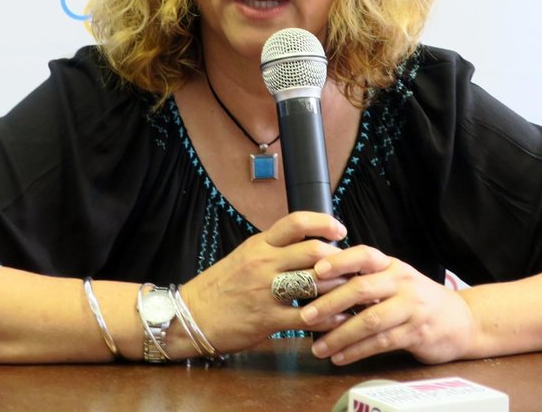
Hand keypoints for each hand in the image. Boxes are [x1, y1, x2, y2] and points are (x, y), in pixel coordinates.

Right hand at [180, 212, 350, 353]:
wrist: (189, 316)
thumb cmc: (220, 287)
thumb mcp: (244, 256)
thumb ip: (274, 249)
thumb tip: (308, 244)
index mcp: (259, 245)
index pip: (296, 222)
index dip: (324, 222)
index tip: (341, 231)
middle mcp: (263, 263)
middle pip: (313, 251)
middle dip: (339, 259)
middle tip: (351, 267)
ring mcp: (265, 291)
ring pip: (314, 282)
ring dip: (339, 287)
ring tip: (352, 292)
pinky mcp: (266, 319)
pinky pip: (306, 317)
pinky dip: (328, 318)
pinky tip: (339, 319)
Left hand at [299, 246, 473, 364]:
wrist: (461, 320)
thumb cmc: (417, 299)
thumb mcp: (396, 279)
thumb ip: (366, 278)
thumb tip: (319, 280)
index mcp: (392, 265)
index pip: (364, 254)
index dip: (340, 261)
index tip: (316, 269)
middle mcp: (402, 282)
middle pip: (362, 288)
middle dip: (330, 302)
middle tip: (305, 315)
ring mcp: (411, 308)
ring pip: (369, 320)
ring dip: (340, 335)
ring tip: (318, 347)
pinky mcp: (416, 333)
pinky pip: (381, 343)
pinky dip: (357, 351)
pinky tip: (340, 357)